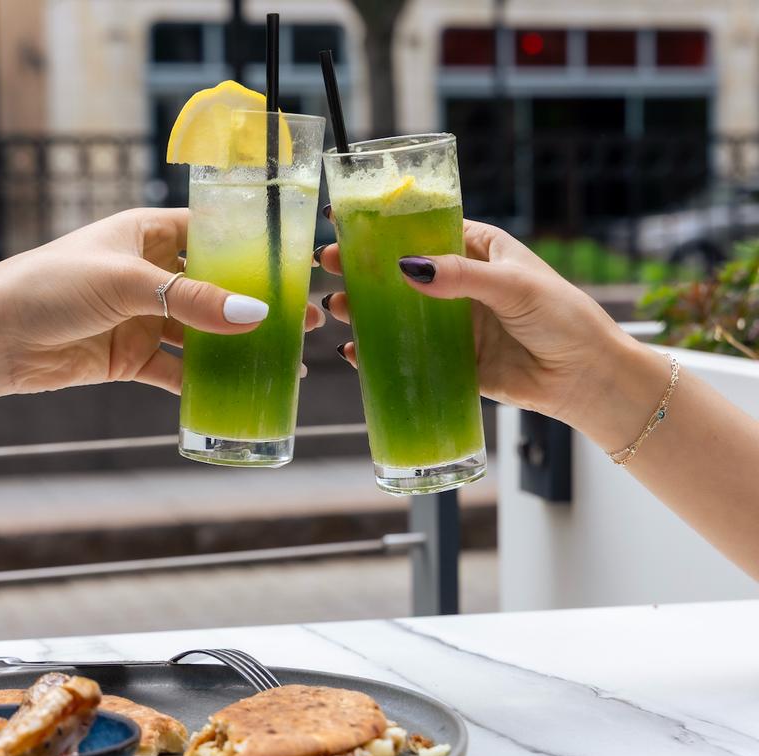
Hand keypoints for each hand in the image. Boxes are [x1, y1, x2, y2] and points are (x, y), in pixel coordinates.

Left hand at [0, 208, 324, 405]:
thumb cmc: (50, 286)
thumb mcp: (126, 282)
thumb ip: (191, 299)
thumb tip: (255, 312)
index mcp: (149, 234)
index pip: (214, 233)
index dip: (255, 248)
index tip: (296, 265)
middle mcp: (152, 273)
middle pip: (218, 286)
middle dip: (259, 303)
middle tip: (304, 318)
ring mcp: (145, 316)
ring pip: (204, 331)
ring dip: (240, 345)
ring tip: (284, 356)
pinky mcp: (134, 355)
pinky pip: (179, 368)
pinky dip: (205, 381)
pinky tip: (239, 390)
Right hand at [317, 218, 664, 442]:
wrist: (584, 377)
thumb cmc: (562, 316)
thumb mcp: (513, 285)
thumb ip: (462, 276)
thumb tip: (406, 268)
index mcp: (477, 249)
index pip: (422, 230)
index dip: (383, 226)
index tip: (345, 221)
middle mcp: (460, 283)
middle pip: (401, 271)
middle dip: (362, 268)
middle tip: (327, 264)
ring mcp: (454, 323)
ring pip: (400, 313)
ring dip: (366, 310)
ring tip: (336, 308)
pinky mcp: (453, 360)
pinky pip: (410, 354)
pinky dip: (381, 354)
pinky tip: (355, 353)